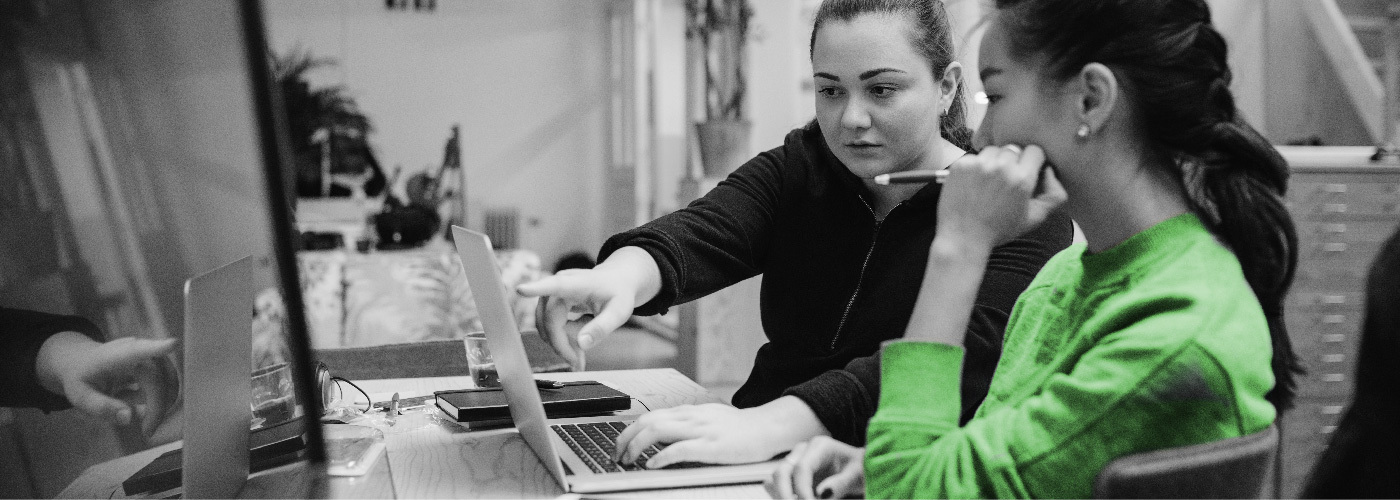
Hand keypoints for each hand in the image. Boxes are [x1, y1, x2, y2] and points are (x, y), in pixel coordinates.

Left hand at [36, 332, 177, 429]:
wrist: (83, 361)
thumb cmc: (81, 377)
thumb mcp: (80, 396)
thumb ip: (101, 407)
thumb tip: (129, 418)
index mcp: (114, 356)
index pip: (137, 351)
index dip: (157, 348)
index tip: (173, 343)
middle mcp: (137, 352)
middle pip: (159, 379)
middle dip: (158, 407)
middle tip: (147, 432)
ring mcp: (149, 356)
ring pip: (168, 383)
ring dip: (160, 405)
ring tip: (142, 420)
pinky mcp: (157, 363)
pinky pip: (166, 384)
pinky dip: (156, 401)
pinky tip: (133, 401)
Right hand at [517, 247, 659, 369]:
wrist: (617, 281)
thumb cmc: (619, 293)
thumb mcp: (619, 312)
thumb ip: (602, 327)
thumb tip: (582, 344)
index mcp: (577, 284)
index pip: (554, 286)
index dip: (536, 288)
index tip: (520, 289)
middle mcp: (560, 286)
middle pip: (549, 320)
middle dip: (561, 344)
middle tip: (577, 364)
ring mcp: (553, 294)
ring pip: (547, 326)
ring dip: (560, 344)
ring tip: (579, 358)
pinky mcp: (552, 303)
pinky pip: (550, 326)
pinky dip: (561, 340)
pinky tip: (576, 350)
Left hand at [612, 397, 828, 467]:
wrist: (768, 428)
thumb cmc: (740, 428)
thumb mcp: (708, 419)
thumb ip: (686, 425)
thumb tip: (662, 435)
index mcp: (689, 412)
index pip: (649, 416)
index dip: (628, 431)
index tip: (619, 445)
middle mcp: (691, 417)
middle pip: (647, 422)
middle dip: (625, 439)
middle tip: (617, 455)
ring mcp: (701, 430)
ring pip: (657, 431)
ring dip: (636, 447)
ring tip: (629, 460)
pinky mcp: (712, 445)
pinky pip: (680, 449)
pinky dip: (661, 457)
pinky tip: (652, 464)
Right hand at [765, 436, 864, 499]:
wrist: (859, 470)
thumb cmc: (860, 470)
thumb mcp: (858, 476)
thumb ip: (841, 484)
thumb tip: (820, 493)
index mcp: (820, 447)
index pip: (802, 468)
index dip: (803, 491)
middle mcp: (803, 452)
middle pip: (781, 472)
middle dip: (785, 496)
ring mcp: (794, 462)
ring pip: (774, 480)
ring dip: (781, 497)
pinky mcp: (790, 475)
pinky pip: (775, 487)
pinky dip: (781, 497)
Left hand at [937, 144, 1067, 250]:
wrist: (963, 238)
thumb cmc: (999, 230)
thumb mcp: (1034, 218)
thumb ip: (1053, 195)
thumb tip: (1050, 171)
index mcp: (1022, 178)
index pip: (1034, 151)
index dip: (1032, 161)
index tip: (1027, 172)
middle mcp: (1001, 166)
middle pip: (1013, 149)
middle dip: (1013, 163)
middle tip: (1005, 182)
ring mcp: (979, 164)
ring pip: (993, 151)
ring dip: (994, 162)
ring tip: (989, 182)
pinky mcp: (961, 165)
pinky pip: (974, 157)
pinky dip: (976, 167)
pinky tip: (974, 185)